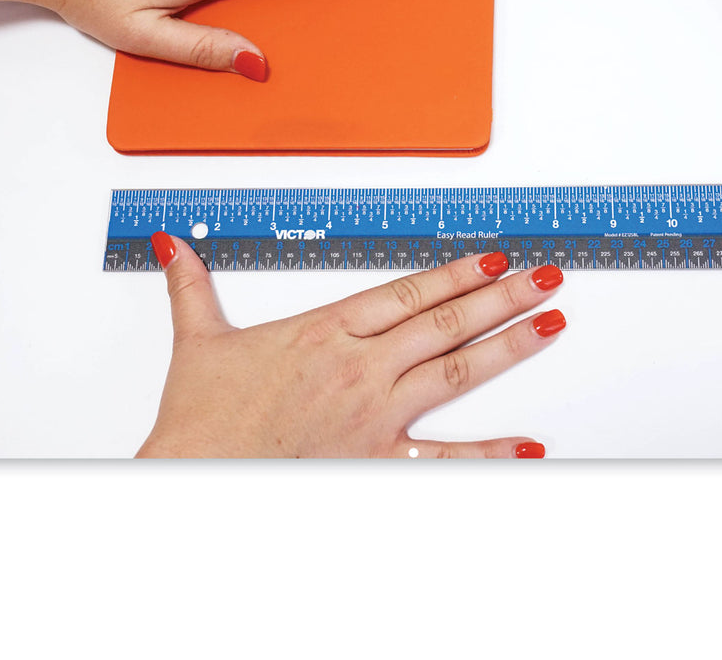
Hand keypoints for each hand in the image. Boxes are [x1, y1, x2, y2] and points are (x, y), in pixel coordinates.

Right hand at [136, 235, 566, 457]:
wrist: (192, 478)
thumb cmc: (202, 417)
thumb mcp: (196, 340)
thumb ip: (191, 285)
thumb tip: (171, 244)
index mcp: (326, 330)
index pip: (408, 291)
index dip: (456, 272)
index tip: (494, 257)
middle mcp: (361, 367)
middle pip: (446, 323)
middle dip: (501, 296)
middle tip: (545, 277)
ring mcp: (374, 415)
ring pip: (455, 374)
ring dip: (508, 347)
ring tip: (550, 325)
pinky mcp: (374, 459)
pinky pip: (442, 457)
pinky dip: (487, 451)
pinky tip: (526, 445)